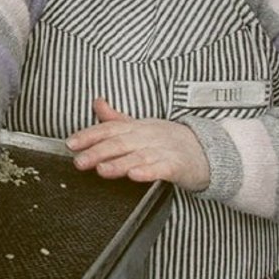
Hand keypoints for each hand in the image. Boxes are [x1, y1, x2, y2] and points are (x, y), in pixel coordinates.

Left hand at [66, 98, 209, 190]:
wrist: (207, 151)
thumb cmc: (169, 140)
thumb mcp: (141, 126)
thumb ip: (116, 118)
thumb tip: (97, 103)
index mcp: (137, 127)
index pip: (109, 129)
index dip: (89, 135)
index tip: (71, 143)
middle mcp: (148, 136)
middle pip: (120, 143)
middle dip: (97, 152)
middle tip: (79, 161)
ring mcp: (163, 150)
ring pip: (137, 156)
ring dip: (118, 163)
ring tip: (101, 170)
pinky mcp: (177, 166)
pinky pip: (162, 168)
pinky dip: (148, 172)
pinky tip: (135, 175)